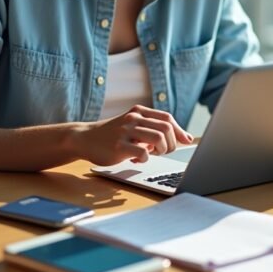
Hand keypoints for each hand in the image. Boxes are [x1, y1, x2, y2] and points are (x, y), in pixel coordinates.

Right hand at [75, 105, 193, 165]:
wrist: (85, 138)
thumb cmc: (113, 135)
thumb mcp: (133, 125)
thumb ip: (153, 128)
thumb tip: (183, 138)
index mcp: (139, 112)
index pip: (167, 118)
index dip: (180, 130)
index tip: (187, 141)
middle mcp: (134, 118)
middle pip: (166, 129)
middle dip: (170, 144)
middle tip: (163, 152)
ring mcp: (126, 131)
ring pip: (158, 138)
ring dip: (161, 150)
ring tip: (151, 154)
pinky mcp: (118, 145)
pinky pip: (142, 153)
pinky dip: (145, 159)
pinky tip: (136, 159)